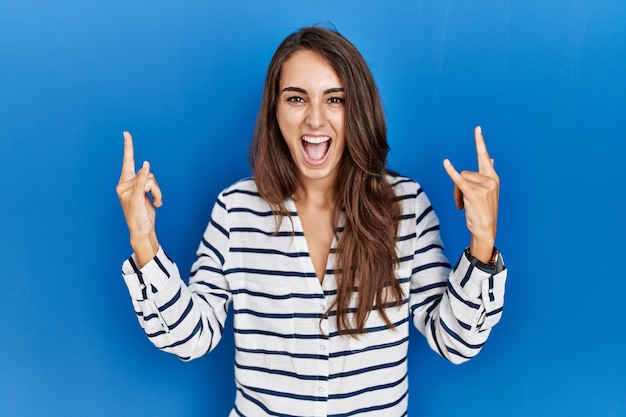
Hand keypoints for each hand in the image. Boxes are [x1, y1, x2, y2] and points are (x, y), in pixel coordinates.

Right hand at [116, 131, 161, 266]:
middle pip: (148, 174)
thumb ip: (146, 181)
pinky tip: (145, 167)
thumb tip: (146, 169)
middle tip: (157, 200)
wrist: (141, 230)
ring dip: (158, 193)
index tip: (126, 133)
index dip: (128, 147)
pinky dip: (144, 178)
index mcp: (125, 182)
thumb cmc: (143, 212)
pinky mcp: (133, 200)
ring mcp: (127, 193)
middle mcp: (123, 185)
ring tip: (156, 203)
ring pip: (151, 180)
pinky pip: (142, 185)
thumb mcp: (145, 194)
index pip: (127, 161)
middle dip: (157, 186)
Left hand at [443, 126, 499, 262]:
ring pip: (459, 180)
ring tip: (462, 205)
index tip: (477, 128)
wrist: (486, 230)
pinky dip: (451, 171)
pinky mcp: (473, 193)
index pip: (485, 156)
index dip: (480, 142)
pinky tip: (445, 162)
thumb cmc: (484, 211)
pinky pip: (458, 179)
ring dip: (456, 193)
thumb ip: (488, 173)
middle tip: (461, 201)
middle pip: (465, 172)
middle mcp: (490, 180)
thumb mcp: (488, 192)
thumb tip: (491, 158)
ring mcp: (483, 186)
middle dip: (458, 187)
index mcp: (493, 178)